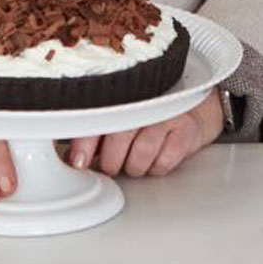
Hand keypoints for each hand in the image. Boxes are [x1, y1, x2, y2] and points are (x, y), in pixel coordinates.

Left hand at [67, 88, 223, 178]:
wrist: (191, 110)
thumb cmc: (148, 118)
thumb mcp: (120, 120)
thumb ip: (97, 136)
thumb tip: (73, 158)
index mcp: (120, 96)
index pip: (97, 119)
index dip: (84, 143)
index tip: (78, 162)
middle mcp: (142, 101)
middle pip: (118, 138)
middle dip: (111, 162)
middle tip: (112, 165)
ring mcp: (165, 114)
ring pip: (141, 154)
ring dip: (134, 167)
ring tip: (135, 162)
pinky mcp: (185, 129)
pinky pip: (165, 161)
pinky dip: (156, 167)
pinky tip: (155, 159)